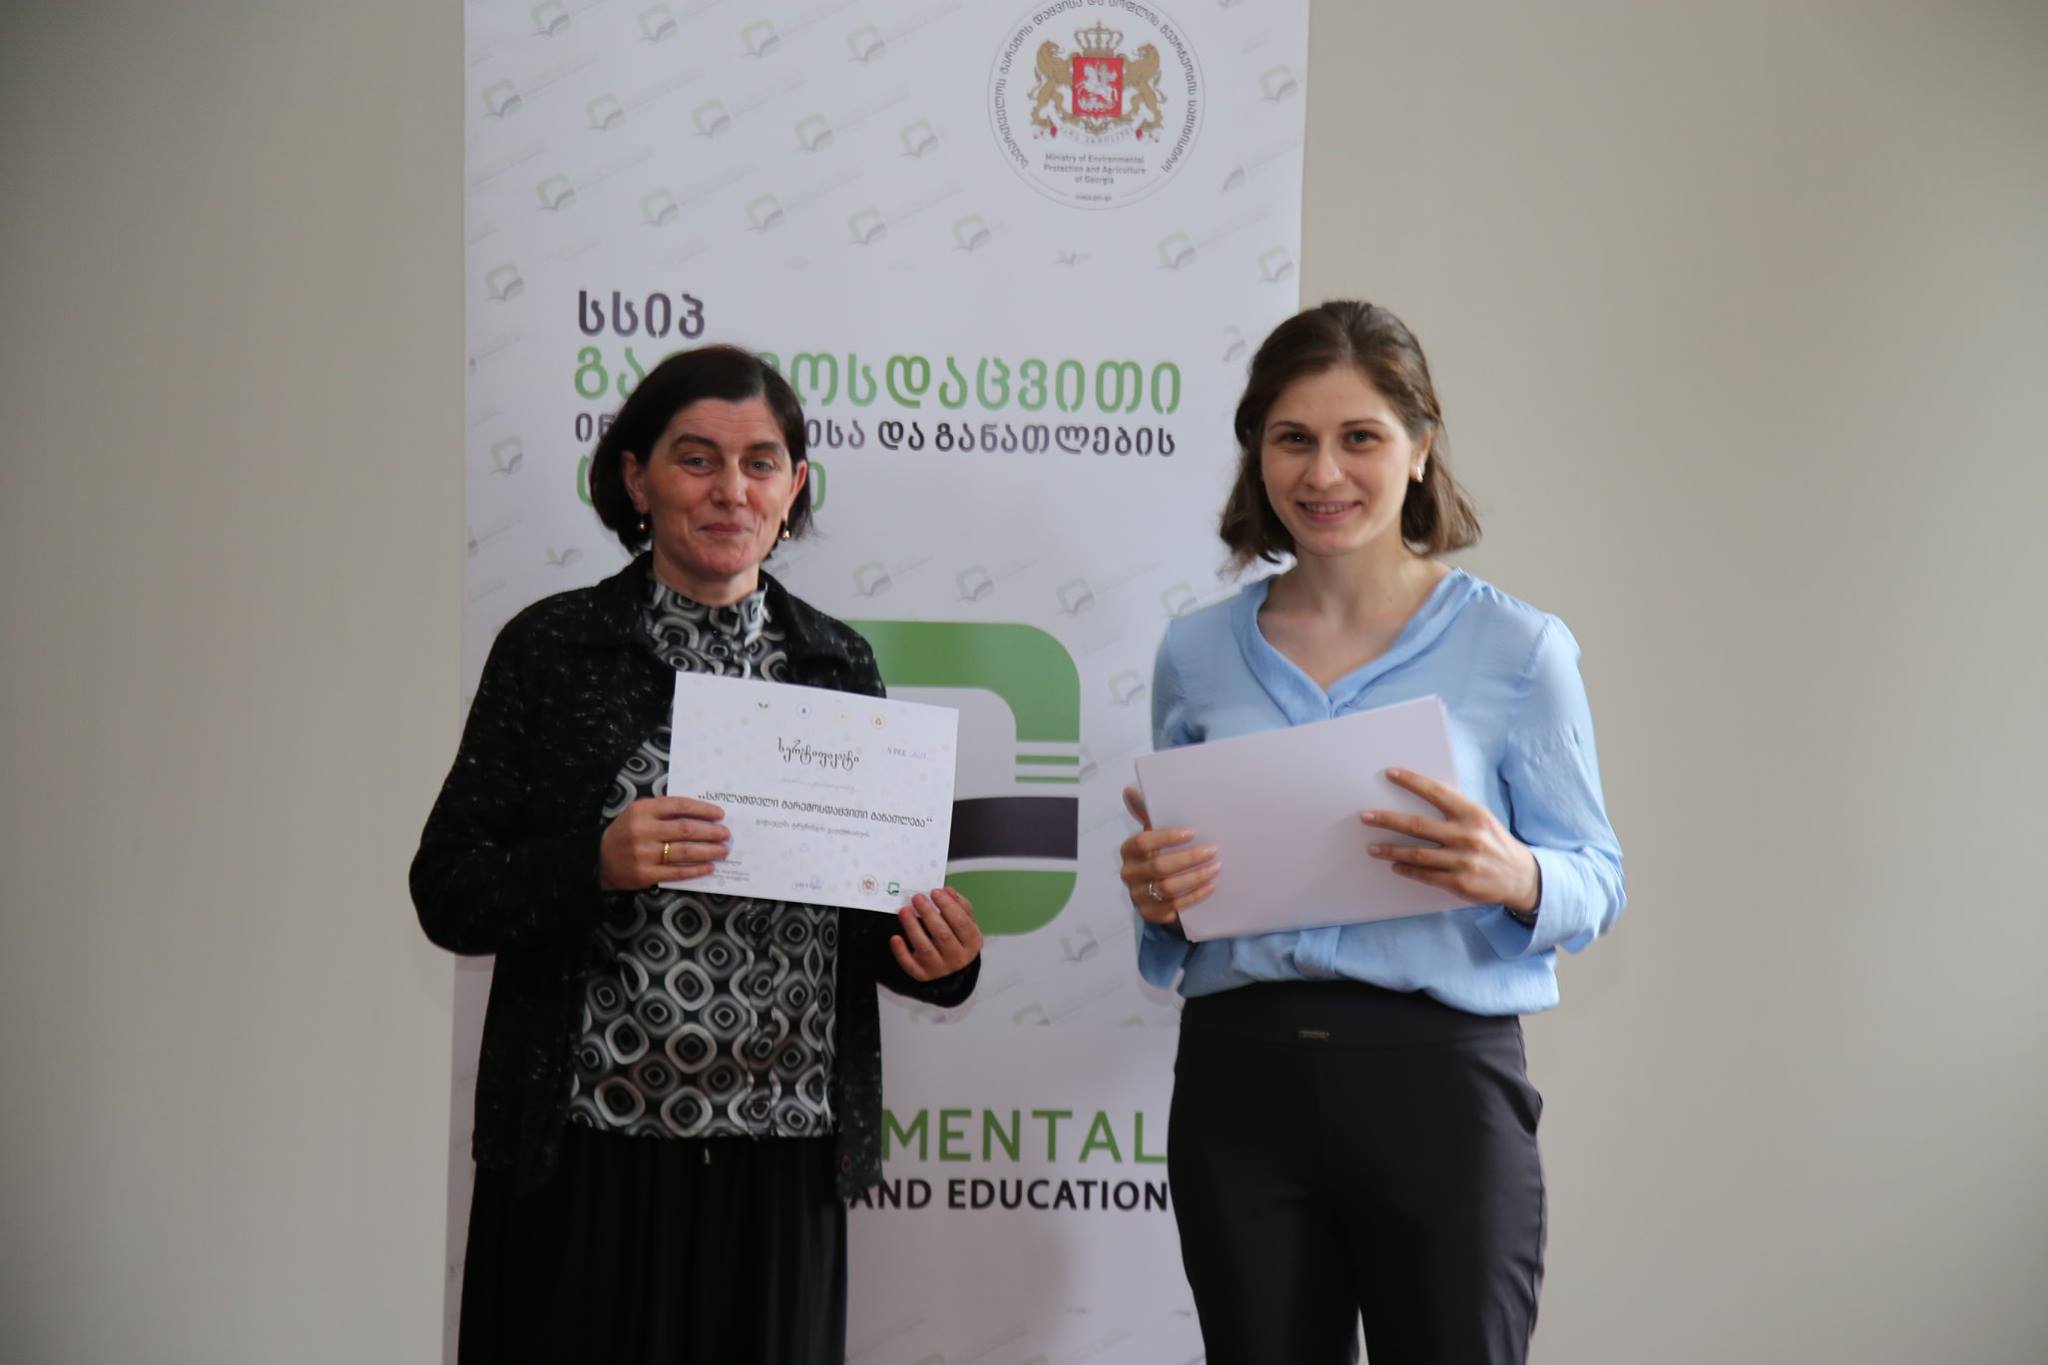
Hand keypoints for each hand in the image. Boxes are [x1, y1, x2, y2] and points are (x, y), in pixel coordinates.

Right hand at [598, 796, 728, 889]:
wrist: (599, 859)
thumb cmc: (626, 832)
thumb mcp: (638, 813)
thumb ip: (664, 811)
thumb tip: (702, 814)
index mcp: (642, 810)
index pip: (679, 805)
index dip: (703, 809)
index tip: (720, 814)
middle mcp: (642, 830)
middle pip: (685, 830)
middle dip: (711, 832)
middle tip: (726, 834)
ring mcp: (643, 854)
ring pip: (684, 852)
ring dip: (708, 851)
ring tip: (723, 851)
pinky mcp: (644, 874)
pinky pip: (676, 872)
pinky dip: (696, 870)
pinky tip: (709, 867)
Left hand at [890, 887, 981, 981]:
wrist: (953, 968)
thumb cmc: (958, 939)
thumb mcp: (966, 922)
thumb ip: (959, 905)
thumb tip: (948, 891)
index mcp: (972, 943)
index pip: (961, 923)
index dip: (948, 906)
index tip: (935, 892)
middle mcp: (957, 958)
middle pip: (943, 935)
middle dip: (928, 914)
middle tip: (917, 898)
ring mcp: (939, 968)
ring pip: (925, 948)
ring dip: (913, 928)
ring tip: (904, 910)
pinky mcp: (922, 975)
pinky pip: (910, 965)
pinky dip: (901, 952)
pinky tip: (896, 938)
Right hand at [1117, 786, 1219, 928]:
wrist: (1157, 889)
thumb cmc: (1159, 854)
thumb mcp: (1154, 833)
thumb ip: (1146, 812)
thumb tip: (1130, 789)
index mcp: (1128, 850)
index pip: (1143, 842)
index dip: (1167, 837)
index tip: (1193, 832)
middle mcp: (1129, 873)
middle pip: (1158, 867)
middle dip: (1188, 859)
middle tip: (1213, 851)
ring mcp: (1137, 896)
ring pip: (1167, 889)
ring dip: (1194, 878)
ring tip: (1215, 868)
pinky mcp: (1149, 914)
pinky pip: (1173, 908)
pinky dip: (1193, 897)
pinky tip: (1210, 888)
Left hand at [1362, 768, 1540, 911]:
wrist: (1521, 877)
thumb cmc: (1494, 842)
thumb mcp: (1481, 819)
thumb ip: (1454, 810)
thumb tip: (1419, 795)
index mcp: (1472, 814)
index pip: (1436, 793)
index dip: (1412, 782)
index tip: (1390, 773)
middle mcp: (1467, 835)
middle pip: (1418, 826)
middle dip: (1387, 820)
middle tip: (1365, 816)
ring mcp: (1463, 860)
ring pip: (1417, 854)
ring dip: (1390, 850)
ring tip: (1372, 847)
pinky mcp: (1460, 882)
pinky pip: (1426, 875)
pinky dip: (1407, 869)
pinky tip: (1394, 865)